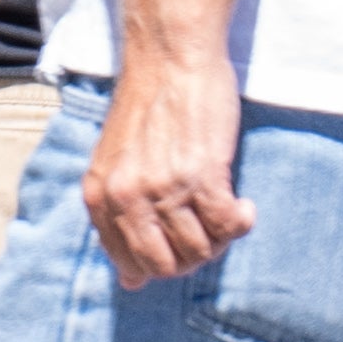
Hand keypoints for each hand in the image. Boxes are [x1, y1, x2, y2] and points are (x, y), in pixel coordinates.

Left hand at [81, 50, 257, 285]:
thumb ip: (118, 220)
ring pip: (200, 250)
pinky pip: (227, 226)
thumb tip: (130, 282)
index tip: (179, 244)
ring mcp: (163, 187)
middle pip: (165, 266)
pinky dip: (240, 222)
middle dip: (192, 259)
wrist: (169, 58)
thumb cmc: (147, 107)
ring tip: (225, 213)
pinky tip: (243, 206)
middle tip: (207, 233)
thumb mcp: (115, 165)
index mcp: (99, 197)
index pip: (129, 263)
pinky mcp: (202, 174)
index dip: (160, 263)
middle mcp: (126, 197)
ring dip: (221, 239)